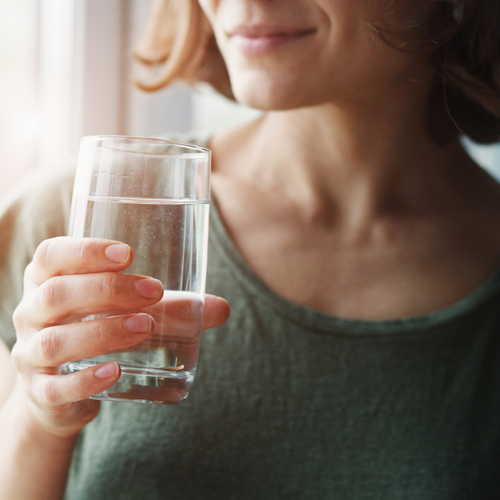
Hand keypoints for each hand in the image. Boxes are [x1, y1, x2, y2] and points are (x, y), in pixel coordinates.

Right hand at [10, 237, 229, 438]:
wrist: (62, 390)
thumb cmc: (97, 331)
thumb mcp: (126, 311)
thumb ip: (172, 307)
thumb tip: (222, 308)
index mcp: (47, 281)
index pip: (52, 255)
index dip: (84, 250)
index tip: (127, 253)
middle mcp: (31, 314)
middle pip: (56, 294)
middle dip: (107, 290)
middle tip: (152, 291)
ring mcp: (31, 354)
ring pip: (56, 340)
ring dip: (102, 331)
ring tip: (145, 326)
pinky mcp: (41, 392)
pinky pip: (55, 387)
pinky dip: (85, 380)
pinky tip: (114, 372)